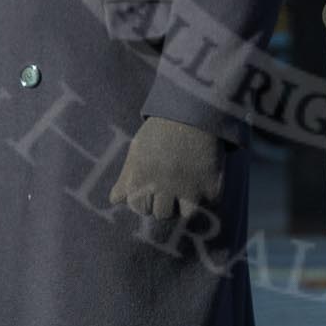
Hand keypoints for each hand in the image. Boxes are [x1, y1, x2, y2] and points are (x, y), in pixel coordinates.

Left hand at [108, 116, 227, 219]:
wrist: (195, 110)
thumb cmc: (161, 131)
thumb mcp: (138, 150)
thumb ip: (125, 178)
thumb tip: (114, 201)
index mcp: (140, 183)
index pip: (139, 207)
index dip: (147, 195)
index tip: (155, 180)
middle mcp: (163, 191)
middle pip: (162, 214)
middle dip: (166, 200)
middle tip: (174, 177)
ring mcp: (189, 193)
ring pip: (185, 214)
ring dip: (187, 201)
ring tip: (189, 179)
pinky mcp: (212, 191)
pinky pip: (210, 204)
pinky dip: (209, 193)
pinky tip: (205, 174)